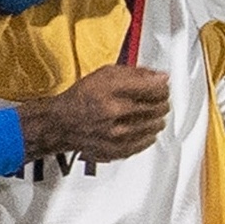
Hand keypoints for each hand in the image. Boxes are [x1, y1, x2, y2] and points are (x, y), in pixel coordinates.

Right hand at [19, 65, 170, 162]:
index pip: (154, 88)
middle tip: (158, 97)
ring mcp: (116, 135)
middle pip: (157, 107)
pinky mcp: (118, 150)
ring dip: (156, 117)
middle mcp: (114, 113)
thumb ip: (135, 73)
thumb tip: (160, 76)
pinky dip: (148, 133)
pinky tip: (142, 126)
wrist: (61, 123)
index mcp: (110, 90)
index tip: (162, 84)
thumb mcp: (106, 74)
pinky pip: (147, 142)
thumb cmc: (82, 98)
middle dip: (161, 100)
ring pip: (155, 126)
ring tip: (148, 111)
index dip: (163, 85)